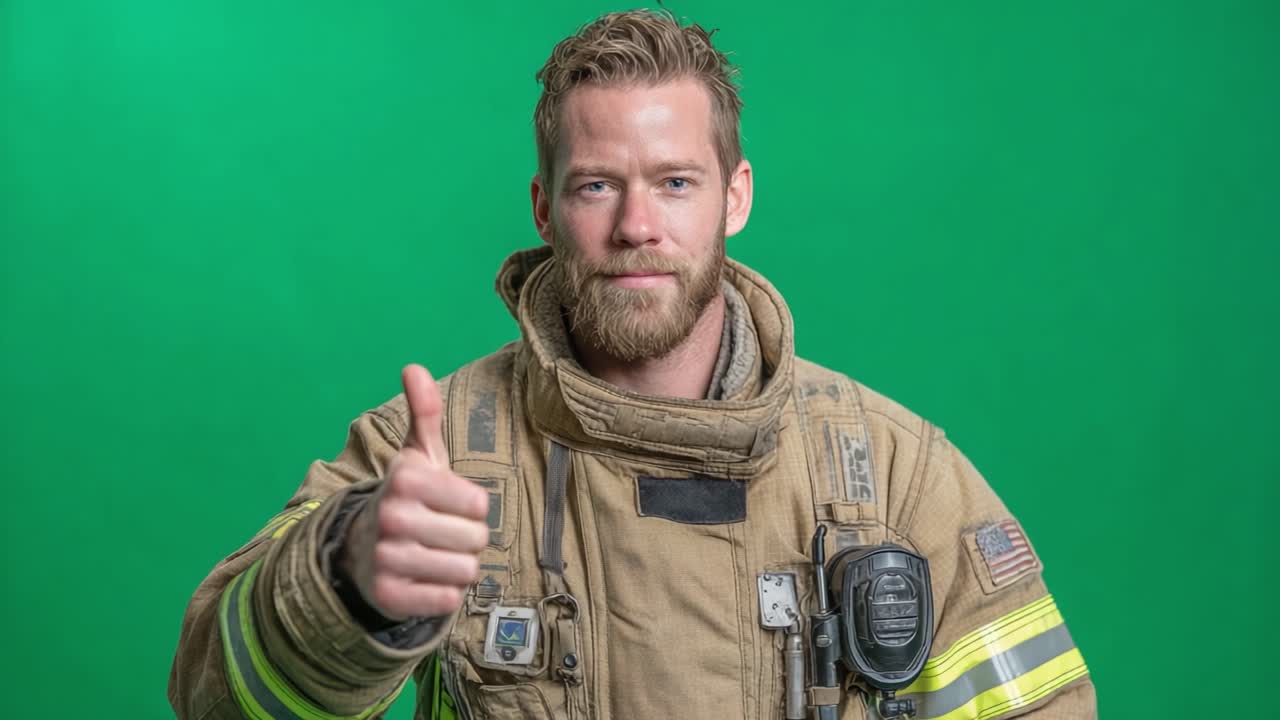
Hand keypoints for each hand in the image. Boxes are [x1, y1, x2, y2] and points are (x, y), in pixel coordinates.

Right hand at [344, 364, 490, 618]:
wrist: (362, 549)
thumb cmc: (407, 497)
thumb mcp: (419, 454)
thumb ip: (425, 412)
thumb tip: (414, 367)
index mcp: (405, 478)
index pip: (479, 503)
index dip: (472, 507)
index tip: (449, 504)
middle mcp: (392, 517)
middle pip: (476, 539)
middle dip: (467, 540)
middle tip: (441, 534)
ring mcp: (387, 559)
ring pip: (466, 571)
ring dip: (458, 567)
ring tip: (433, 555)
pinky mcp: (389, 597)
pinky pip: (448, 600)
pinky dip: (444, 593)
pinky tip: (423, 580)